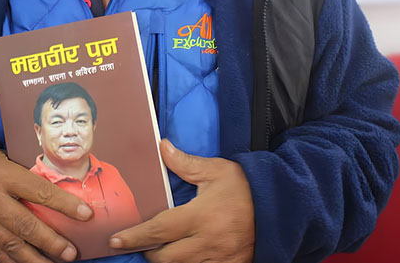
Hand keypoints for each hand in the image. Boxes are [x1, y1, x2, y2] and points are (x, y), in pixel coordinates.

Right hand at [0, 147, 92, 262]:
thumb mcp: (10, 163)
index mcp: (6, 176)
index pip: (40, 192)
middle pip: (25, 224)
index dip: (65, 205)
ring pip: (11, 244)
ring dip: (35, 258)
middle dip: (51, 241)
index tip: (86, 215)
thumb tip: (64, 196)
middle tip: (70, 252)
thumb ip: (32, 180)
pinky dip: (15, 261)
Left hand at [109, 139, 254, 262]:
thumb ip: (186, 163)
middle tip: (138, 244)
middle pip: (166, 259)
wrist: (283, 208)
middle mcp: (208, 242)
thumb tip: (162, 147)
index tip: (116, 240)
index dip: (135, 237)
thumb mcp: (216, 170)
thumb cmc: (246, 187)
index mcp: (202, 216)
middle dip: (148, 253)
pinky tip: (183, 258)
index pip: (159, 230)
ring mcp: (219, 259)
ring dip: (167, 262)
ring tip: (158, 252)